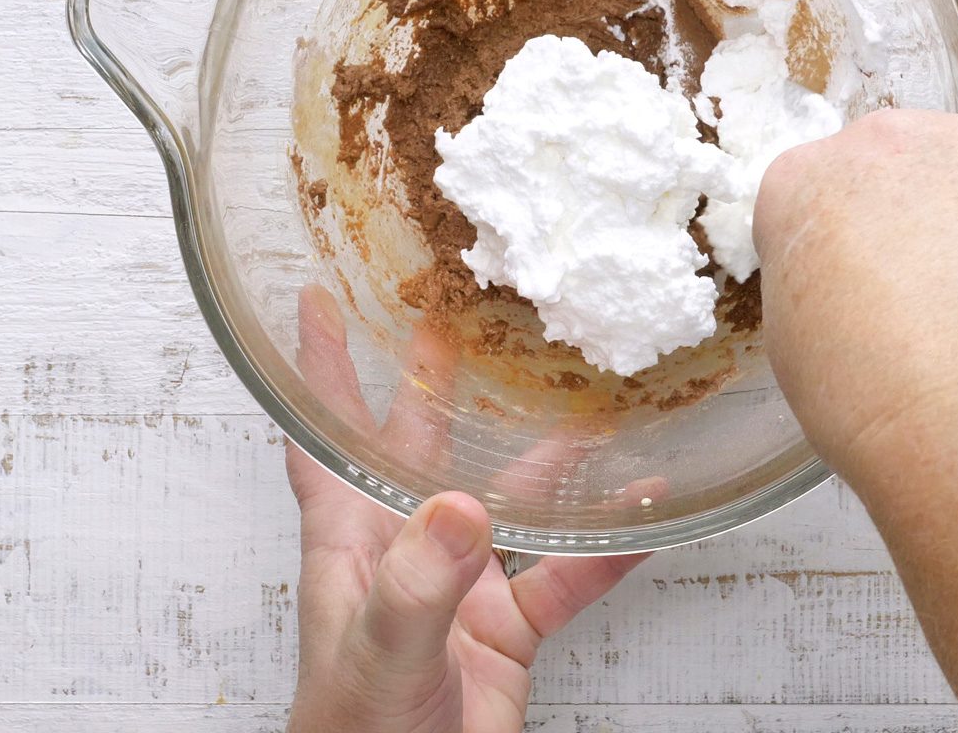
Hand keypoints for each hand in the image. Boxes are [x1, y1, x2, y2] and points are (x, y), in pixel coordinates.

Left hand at [285, 286, 648, 732]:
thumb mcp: (380, 653)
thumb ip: (416, 584)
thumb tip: (458, 507)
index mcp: (351, 541)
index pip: (323, 437)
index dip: (316, 371)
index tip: (316, 304)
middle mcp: (404, 550)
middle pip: (420, 448)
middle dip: (440, 385)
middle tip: (463, 321)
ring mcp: (458, 589)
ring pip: (511, 504)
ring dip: (552, 463)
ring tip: (594, 408)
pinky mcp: (507, 632)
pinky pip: (565, 576)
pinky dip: (605, 546)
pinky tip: (641, 514)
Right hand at [753, 110, 957, 731]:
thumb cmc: (885, 416)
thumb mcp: (806, 358)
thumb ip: (821, 300)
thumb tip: (862, 305)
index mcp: (796, 189)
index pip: (820, 192)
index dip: (862, 256)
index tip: (891, 299)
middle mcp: (877, 145)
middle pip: (903, 169)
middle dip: (926, 226)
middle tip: (952, 311)